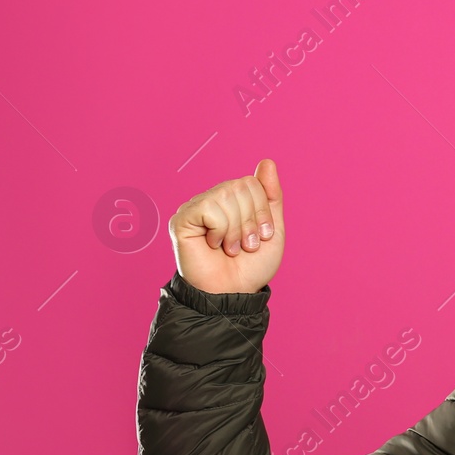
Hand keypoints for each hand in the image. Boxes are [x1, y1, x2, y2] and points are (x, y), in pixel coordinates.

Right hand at [170, 158, 285, 294]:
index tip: (262, 236)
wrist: (233, 293)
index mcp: (233, 201)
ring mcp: (195, 208)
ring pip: (226, 196)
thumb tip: (267, 161)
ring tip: (231, 248)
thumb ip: (270, 196)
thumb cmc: (250, 266)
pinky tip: (214, 245)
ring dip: (237, 229)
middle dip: (251, 220)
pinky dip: (220, 230)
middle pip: (240, 186)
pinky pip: (209, 207)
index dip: (262, 211)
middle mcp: (212, 200)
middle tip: (246, 244)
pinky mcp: (182, 219)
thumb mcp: (272, 230)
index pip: (252, 183)